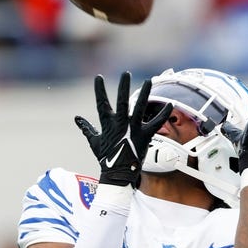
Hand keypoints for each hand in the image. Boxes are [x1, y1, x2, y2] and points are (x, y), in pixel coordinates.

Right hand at [74, 72, 171, 187]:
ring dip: (144, 93)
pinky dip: (163, 114)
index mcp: (107, 124)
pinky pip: (156, 123)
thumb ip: (86, 128)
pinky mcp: (145, 135)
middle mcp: (120, 124)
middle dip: (123, 86)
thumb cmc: (105, 158)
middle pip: (121, 101)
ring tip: (149, 81)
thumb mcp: (94, 142)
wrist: (118, 174)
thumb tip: (77, 119)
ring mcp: (133, 129)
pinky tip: (170, 104)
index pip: (101, 103)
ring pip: (139, 107)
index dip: (99, 90)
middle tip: (125, 74)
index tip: (98, 77)